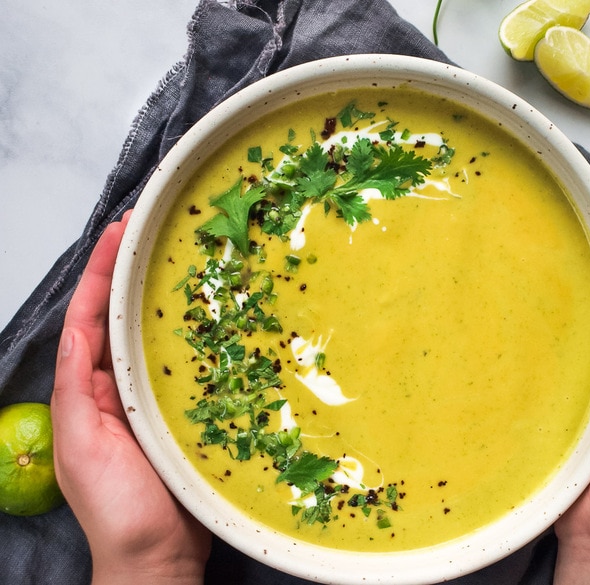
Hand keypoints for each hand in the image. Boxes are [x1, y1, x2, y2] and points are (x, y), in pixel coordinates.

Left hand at [51, 212, 211, 584]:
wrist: (159, 558)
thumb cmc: (116, 510)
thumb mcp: (80, 445)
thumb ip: (77, 388)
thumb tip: (77, 331)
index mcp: (88, 389)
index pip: (92, 318)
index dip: (102, 272)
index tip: (118, 230)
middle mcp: (123, 386)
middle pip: (128, 318)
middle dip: (135, 272)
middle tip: (155, 230)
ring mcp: (160, 398)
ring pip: (163, 337)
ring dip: (171, 297)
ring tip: (188, 258)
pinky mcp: (192, 411)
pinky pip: (196, 366)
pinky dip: (204, 337)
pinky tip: (223, 316)